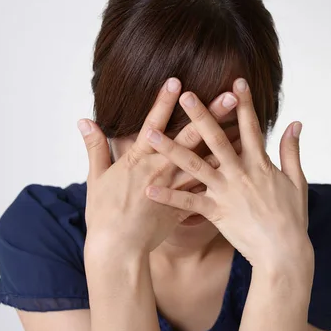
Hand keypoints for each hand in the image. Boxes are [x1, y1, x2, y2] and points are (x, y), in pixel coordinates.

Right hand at [78, 78, 239, 258]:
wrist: (117, 250)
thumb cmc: (104, 214)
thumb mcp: (96, 178)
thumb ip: (95, 147)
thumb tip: (84, 120)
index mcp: (137, 159)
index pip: (153, 124)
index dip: (164, 102)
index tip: (178, 81)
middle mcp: (160, 169)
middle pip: (189, 137)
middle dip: (209, 114)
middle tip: (229, 96)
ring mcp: (175, 188)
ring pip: (206, 161)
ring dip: (226, 143)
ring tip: (246, 127)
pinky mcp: (184, 206)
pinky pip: (208, 190)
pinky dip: (224, 178)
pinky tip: (241, 168)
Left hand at [145, 78, 311, 272]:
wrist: (284, 253)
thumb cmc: (293, 218)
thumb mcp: (297, 181)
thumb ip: (292, 150)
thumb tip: (295, 123)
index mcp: (260, 164)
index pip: (250, 127)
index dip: (244, 103)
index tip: (236, 81)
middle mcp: (240, 173)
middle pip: (216, 139)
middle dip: (200, 115)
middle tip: (184, 95)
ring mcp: (226, 192)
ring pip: (194, 166)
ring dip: (171, 149)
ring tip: (150, 134)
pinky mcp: (216, 213)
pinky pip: (188, 203)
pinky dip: (168, 196)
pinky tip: (148, 188)